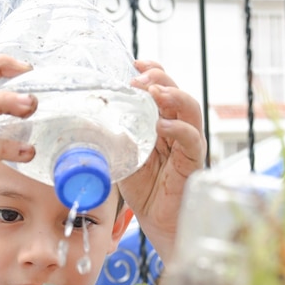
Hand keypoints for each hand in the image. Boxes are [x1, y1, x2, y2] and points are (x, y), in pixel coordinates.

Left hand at [119, 60, 206, 261]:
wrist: (159, 223)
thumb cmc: (145, 191)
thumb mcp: (124, 158)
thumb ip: (116, 139)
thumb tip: (92, 119)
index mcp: (161, 123)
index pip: (162, 89)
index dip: (152, 70)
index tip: (134, 61)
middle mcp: (177, 130)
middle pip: (176, 92)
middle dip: (159, 79)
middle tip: (138, 77)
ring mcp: (187, 145)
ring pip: (190, 110)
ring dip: (172, 97)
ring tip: (153, 92)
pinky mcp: (192, 163)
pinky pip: (192, 141)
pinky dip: (179, 129)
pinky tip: (162, 125)